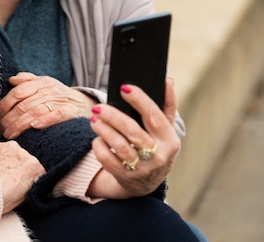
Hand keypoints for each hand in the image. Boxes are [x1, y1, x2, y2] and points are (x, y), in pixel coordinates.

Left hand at [0, 72, 95, 138]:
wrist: (86, 104)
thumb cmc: (60, 96)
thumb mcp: (45, 84)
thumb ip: (28, 81)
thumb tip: (11, 79)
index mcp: (42, 82)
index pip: (18, 92)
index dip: (5, 105)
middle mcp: (50, 90)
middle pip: (24, 104)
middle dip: (10, 119)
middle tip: (1, 130)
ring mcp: (60, 101)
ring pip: (36, 111)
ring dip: (20, 124)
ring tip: (10, 134)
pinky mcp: (71, 112)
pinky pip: (56, 115)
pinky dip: (44, 120)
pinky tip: (33, 127)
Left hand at [0, 141, 45, 213]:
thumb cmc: (0, 198)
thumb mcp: (22, 199)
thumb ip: (30, 187)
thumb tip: (30, 185)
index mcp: (34, 168)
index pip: (38, 172)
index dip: (31, 179)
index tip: (24, 184)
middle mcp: (25, 153)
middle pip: (26, 161)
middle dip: (20, 168)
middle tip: (10, 180)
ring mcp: (11, 147)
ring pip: (14, 154)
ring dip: (10, 161)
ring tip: (0, 173)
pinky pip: (2, 151)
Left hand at [88, 78, 180, 198]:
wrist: (147, 184)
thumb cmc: (156, 147)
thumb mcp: (166, 130)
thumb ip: (167, 105)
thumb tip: (168, 80)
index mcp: (170, 140)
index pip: (154, 116)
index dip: (139, 100)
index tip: (124, 87)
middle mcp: (158, 156)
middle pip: (132, 131)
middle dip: (113, 116)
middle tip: (98, 107)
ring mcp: (141, 169)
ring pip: (118, 145)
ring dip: (103, 130)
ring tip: (94, 119)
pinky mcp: (125, 177)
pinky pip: (107, 160)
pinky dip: (99, 147)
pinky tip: (97, 138)